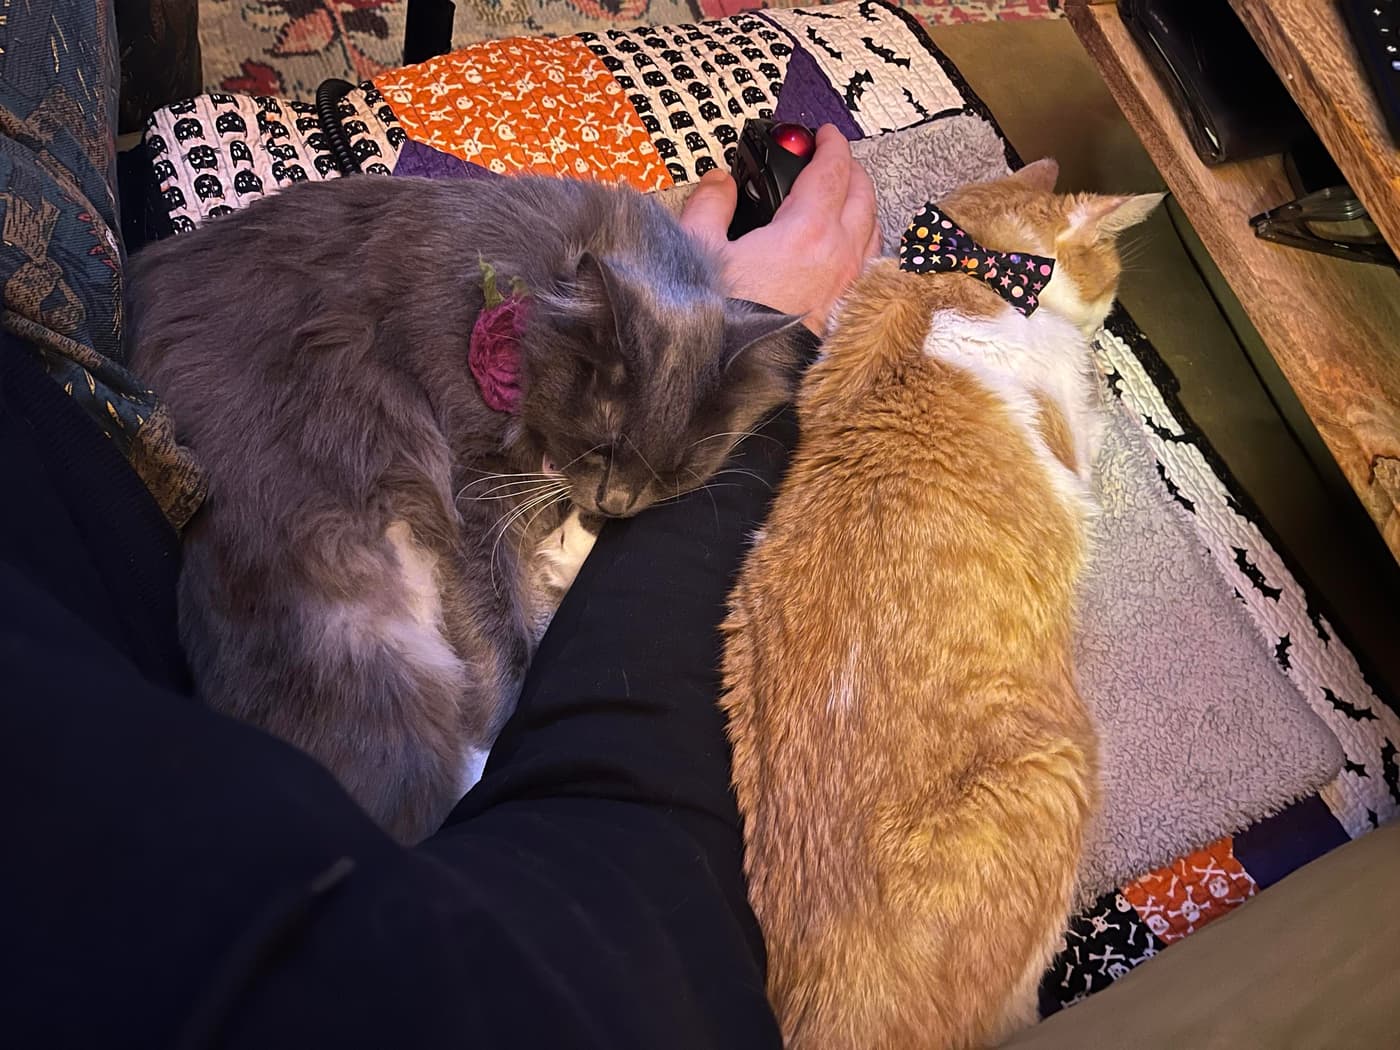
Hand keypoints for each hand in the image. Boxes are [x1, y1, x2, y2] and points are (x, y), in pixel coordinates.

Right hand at [680, 125, 880, 334]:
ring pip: (873, 228)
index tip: (822, 134)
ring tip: (843, 199)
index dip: (831, 144)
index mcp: (808, 229)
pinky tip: (847, 247)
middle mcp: (839, 253)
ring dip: (862, 204)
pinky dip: (864, 242)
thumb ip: (711, 204)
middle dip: (850, 168)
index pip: (833, 170)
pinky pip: (870, 263)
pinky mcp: (848, 311)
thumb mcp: (700, 248)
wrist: (740, 372)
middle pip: (863, 194)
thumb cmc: (724, 317)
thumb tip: (720, 181)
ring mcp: (849, 284)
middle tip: (832, 160)